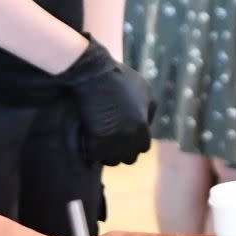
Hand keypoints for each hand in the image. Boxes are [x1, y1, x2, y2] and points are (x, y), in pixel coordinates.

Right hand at [56, 39, 154, 165]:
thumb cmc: (119, 79)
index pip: (142, 147)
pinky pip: (93, 157)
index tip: (123, 134)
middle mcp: (131, 142)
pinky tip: (86, 140)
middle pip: (128, 157)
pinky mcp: (94, 146)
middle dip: (121, 150)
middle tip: (110, 139)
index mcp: (144, 130)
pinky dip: (90, 151)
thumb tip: (147, 123)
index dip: (133, 141)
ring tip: (97, 140)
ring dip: (105, 153)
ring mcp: (112, 146)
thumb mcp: (144, 91)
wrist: (93, 74)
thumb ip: (148, 110)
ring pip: (110, 160)